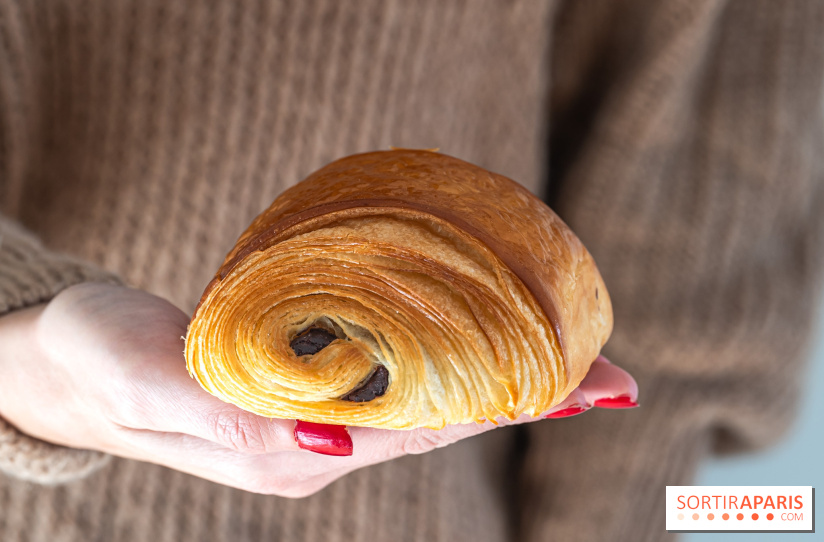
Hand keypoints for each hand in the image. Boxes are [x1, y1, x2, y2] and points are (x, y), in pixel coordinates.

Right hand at [0, 283, 636, 496]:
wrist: (68, 362)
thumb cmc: (91, 360)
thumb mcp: (136, 378)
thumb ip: (219, 411)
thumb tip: (325, 440)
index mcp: (285, 449)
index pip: (411, 426)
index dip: (492, 403)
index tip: (570, 388)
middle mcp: (316, 442)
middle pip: (440, 418)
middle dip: (527, 396)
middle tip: (614, 379)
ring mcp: (316, 419)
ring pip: (429, 398)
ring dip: (505, 378)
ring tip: (582, 363)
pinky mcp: (307, 387)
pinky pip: (398, 374)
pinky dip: (455, 358)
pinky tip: (487, 340)